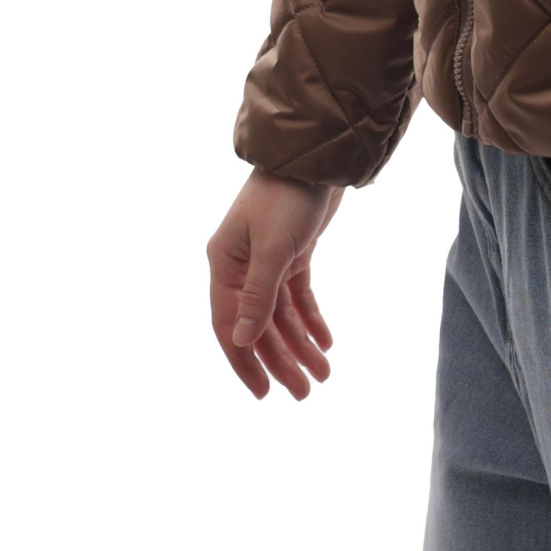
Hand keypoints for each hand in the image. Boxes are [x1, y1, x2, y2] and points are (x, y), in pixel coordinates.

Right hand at [207, 171, 342, 400]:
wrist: (316, 156)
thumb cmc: (287, 197)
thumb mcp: (272, 249)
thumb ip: (257, 296)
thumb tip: (240, 341)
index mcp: (224, 265)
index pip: (229, 326)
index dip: (245, 362)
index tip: (264, 394)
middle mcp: (240, 266)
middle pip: (258, 326)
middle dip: (281, 360)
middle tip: (305, 392)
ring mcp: (267, 260)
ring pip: (281, 315)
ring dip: (301, 344)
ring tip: (324, 374)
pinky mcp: (293, 253)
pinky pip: (298, 296)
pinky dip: (311, 319)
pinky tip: (325, 342)